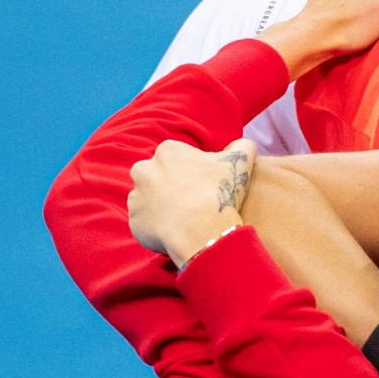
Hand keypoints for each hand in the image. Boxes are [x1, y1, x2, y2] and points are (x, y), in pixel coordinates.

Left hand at [129, 138, 254, 267]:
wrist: (202, 231)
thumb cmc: (219, 193)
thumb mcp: (241, 163)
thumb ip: (243, 147)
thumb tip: (244, 145)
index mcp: (167, 151)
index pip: (177, 158)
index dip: (193, 172)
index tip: (206, 186)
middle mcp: (144, 169)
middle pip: (157, 176)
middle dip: (171, 186)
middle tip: (194, 202)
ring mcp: (137, 195)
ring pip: (149, 199)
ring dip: (163, 206)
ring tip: (186, 219)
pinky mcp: (134, 219)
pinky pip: (145, 222)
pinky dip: (157, 227)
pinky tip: (177, 232)